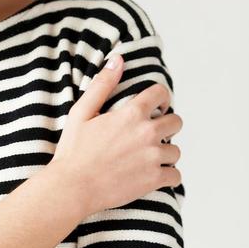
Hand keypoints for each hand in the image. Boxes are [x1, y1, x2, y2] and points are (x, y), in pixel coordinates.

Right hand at [52, 52, 182, 215]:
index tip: (156, 107)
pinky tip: (152, 175)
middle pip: (176, 122)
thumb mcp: (81, 112)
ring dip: (165, 153)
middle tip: (150, 135)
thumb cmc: (74, 150)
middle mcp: (147, 133)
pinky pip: (176, 175)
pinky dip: (167, 176)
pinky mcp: (154, 179)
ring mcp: (153, 157)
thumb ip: (102, 85)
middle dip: (166, 125)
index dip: (160, 98)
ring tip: (147, 158)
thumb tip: (118, 60)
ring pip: (175, 151)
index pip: (161, 94)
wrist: (72, 187)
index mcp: (131, 114)